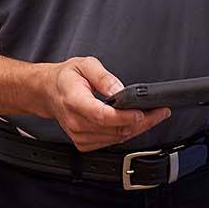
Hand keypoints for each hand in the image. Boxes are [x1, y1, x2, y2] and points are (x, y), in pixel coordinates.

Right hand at [37, 57, 168, 152]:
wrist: (48, 92)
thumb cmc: (65, 78)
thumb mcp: (85, 64)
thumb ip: (104, 77)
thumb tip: (120, 90)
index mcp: (74, 101)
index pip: (103, 115)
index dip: (125, 116)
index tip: (143, 112)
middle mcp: (76, 122)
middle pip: (114, 130)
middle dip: (142, 122)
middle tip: (160, 111)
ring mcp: (79, 135)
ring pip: (116, 138)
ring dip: (137, 129)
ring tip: (153, 116)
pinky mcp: (83, 143)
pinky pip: (110, 142)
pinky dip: (126, 134)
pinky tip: (135, 124)